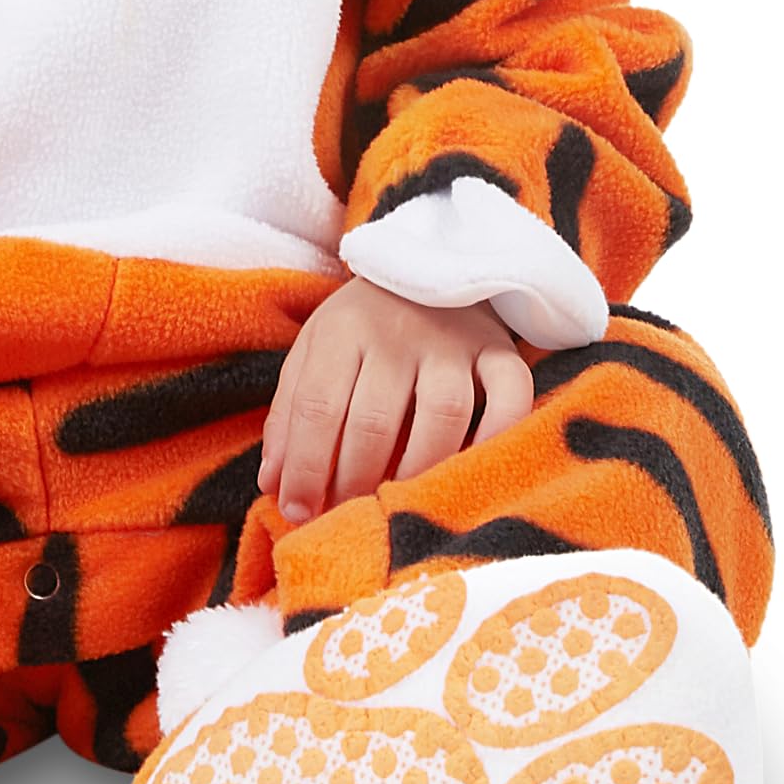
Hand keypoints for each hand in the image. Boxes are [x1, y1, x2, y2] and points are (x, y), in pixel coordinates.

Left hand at [258, 277, 533, 524]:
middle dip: (353, 482)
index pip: (317, 407)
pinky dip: (497, 436)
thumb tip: (272, 485)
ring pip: (441, 417)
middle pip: (374, 422)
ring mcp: (453, 341)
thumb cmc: (360, 326)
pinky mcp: (499, 351)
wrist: (425, 266)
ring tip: (396, 503)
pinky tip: (470, 469)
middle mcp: (398, 333)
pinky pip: (510, 396)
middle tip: (345, 517)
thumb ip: (289, 414)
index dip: (304, 468)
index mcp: (342, 330)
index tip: (296, 511)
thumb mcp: (313, 352)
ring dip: (415, 472)